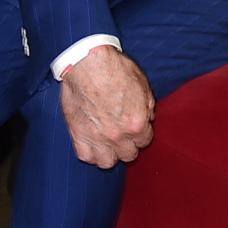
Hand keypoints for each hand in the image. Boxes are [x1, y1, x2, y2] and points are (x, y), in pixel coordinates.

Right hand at [60, 46, 154, 168]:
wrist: (89, 64)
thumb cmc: (116, 69)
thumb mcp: (142, 83)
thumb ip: (147, 104)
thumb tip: (149, 117)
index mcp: (136, 123)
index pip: (145, 141)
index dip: (142, 133)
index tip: (137, 128)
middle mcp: (118, 135)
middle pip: (128, 155)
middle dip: (129, 145)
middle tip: (124, 135)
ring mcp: (97, 138)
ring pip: (107, 162)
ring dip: (110, 153)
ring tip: (109, 143)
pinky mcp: (78, 136)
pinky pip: (86, 157)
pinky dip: (91, 153)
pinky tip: (94, 143)